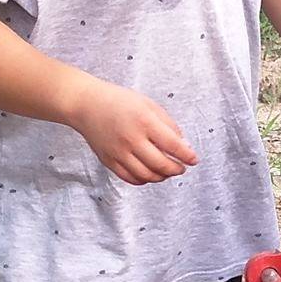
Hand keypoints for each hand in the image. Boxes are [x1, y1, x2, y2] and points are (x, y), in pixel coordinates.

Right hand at [69, 78, 197, 184]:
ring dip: (161, 177)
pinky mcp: (109, 161)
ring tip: (167, 171)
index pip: (173, 146)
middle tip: (181, 168)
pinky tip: (150, 174)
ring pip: (147, 176)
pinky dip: (144, 180)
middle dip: (176, 169)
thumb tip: (184, 146)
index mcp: (145, 122)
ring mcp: (119, 152)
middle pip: (162, 165)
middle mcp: (132, 139)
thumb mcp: (149, 105)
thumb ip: (168, 125)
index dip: (187, 156)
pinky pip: (130, 178)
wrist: (86, 104)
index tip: (194, 160)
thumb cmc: (118, 102)